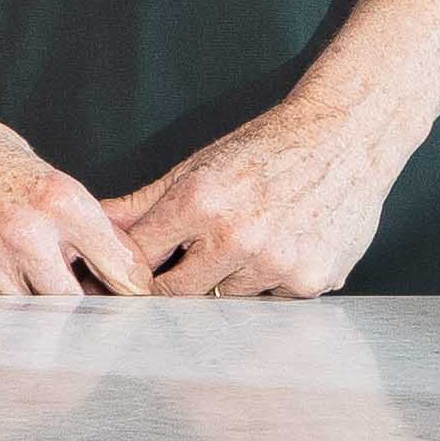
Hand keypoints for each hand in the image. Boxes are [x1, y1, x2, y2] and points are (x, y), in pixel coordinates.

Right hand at [0, 110, 146, 298]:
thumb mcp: (48, 179)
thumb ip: (82, 228)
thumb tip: (119, 274)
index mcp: (62, 202)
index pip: (122, 273)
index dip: (128, 296)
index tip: (124, 304)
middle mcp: (26, 231)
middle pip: (75, 306)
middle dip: (76, 312)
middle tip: (72, 312)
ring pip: (28, 319)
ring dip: (28, 313)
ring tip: (18, 289)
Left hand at [110, 99, 403, 300]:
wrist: (345, 138)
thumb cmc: (266, 150)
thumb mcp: (196, 168)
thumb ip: (142, 204)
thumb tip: (94, 224)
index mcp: (199, 202)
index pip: (141, 261)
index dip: (131, 271)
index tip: (131, 275)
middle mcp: (238, 237)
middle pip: (178, 294)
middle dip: (174, 285)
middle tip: (183, 269)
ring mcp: (278, 263)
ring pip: (226, 301)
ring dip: (226, 284)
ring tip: (243, 248)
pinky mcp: (312, 281)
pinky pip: (271, 301)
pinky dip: (268, 285)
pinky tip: (279, 251)